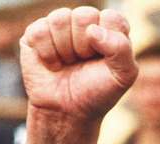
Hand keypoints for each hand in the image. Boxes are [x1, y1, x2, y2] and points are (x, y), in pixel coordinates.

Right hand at [21, 7, 137, 143]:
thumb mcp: (123, 76)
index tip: (105, 60)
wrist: (67, 112)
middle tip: (84, 63)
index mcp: (110, 31)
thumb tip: (93, 30)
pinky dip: (48, 54)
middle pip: (85, 15)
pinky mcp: (37, 33)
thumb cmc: (97, 93)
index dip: (107, 39)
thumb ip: (122, 49)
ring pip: (60, 19)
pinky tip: (53, 65)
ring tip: (68, 64)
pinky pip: (40, 30)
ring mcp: (60, 27)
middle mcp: (85, 24)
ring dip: (66, 50)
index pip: (112, 17)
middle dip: (85, 46)